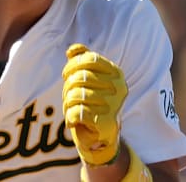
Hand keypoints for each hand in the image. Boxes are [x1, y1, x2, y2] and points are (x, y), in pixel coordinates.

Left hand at [62, 43, 127, 165]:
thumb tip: (72, 50)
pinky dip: (70, 117)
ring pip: (76, 95)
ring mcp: (114, 105)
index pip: (89, 58)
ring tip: (73, 109)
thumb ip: (81, 60)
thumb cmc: (91, 102)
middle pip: (80, 76)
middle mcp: (119, 88)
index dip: (73, 64)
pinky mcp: (106, 123)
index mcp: (116, 74)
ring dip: (68, 103)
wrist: (99, 135)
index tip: (66, 74)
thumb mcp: (86, 78)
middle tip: (70, 96)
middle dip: (68, 86)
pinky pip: (77, 113)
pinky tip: (74, 120)